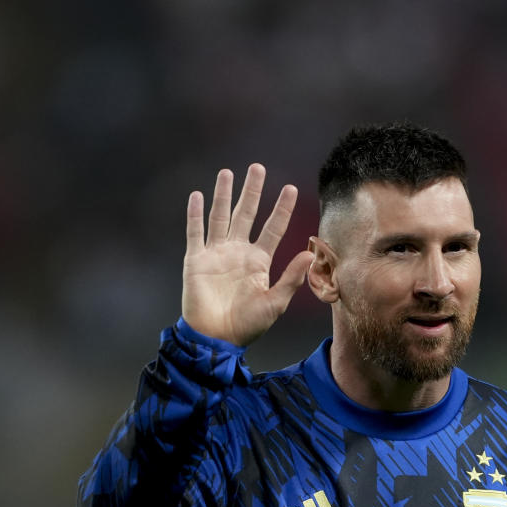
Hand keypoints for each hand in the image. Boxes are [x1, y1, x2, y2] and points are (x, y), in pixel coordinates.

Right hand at [182, 163, 313, 345]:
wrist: (216, 338)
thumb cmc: (247, 324)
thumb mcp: (275, 302)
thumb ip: (291, 277)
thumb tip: (311, 254)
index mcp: (258, 261)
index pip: (273, 228)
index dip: (281, 209)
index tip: (291, 188)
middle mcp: (238, 252)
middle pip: (246, 214)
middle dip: (252, 191)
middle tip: (258, 168)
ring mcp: (216, 254)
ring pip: (220, 216)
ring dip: (224, 195)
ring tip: (228, 172)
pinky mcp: (195, 260)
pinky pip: (195, 232)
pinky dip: (195, 214)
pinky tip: (197, 195)